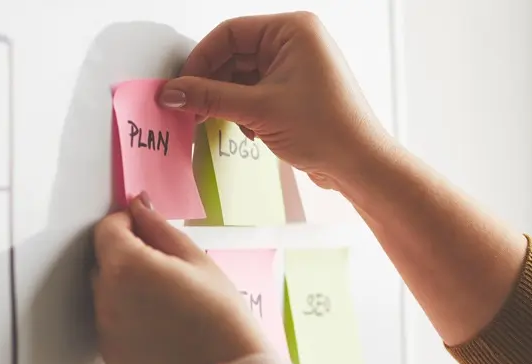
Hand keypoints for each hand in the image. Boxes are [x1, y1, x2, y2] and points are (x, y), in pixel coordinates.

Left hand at [92, 195, 267, 363]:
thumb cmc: (221, 316)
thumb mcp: (198, 262)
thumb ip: (160, 229)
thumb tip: (137, 206)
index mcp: (126, 267)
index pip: (107, 229)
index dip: (127, 225)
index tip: (149, 232)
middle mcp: (105, 299)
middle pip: (103, 264)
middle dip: (127, 260)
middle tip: (168, 273)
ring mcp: (105, 333)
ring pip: (108, 299)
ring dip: (127, 294)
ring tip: (170, 309)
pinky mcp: (111, 361)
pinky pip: (113, 331)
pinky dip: (130, 326)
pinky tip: (164, 335)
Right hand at [158, 12, 392, 190]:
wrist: (359, 163)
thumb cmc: (327, 129)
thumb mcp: (258, 110)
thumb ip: (209, 98)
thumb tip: (173, 92)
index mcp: (293, 31)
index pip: (230, 33)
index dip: (201, 60)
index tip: (181, 86)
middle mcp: (295, 42)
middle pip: (233, 55)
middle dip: (212, 84)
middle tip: (191, 109)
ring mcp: (296, 67)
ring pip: (241, 76)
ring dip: (227, 101)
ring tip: (222, 123)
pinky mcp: (294, 91)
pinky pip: (254, 92)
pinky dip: (242, 110)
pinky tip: (248, 131)